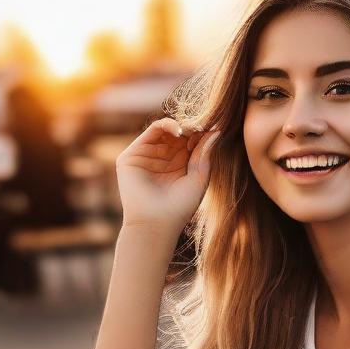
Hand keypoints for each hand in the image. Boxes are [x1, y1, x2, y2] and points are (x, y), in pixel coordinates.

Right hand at [116, 118, 220, 233]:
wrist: (156, 223)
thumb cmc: (179, 207)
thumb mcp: (198, 178)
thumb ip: (204, 154)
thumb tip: (217, 131)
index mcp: (177, 166)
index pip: (189, 142)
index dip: (201, 135)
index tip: (214, 131)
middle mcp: (161, 159)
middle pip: (177, 134)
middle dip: (191, 129)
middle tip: (204, 128)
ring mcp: (146, 156)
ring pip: (165, 130)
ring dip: (181, 127)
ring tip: (192, 132)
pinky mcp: (132, 155)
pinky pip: (151, 131)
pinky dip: (166, 126)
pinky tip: (180, 132)